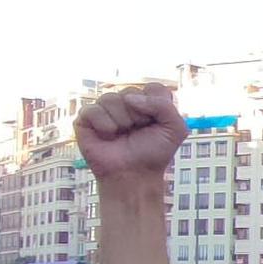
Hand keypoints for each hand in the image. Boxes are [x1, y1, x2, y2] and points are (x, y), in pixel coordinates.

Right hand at [73, 83, 187, 180]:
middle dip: (138, 116)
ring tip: (122, 135)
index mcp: (147, 101)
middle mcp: (126, 102)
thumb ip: (164, 105)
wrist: (134, 175)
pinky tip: (107, 136)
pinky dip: (103, 125)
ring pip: (110, 98)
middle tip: (137, 132)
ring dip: (121, 121)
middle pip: (131, 92)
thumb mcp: (175, 129)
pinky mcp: (86, 118)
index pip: (153, 88)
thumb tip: (130, 98)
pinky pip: (93, 109)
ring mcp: (105, 108)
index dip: (156, 107)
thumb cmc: (154, 153)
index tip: (155, 124)